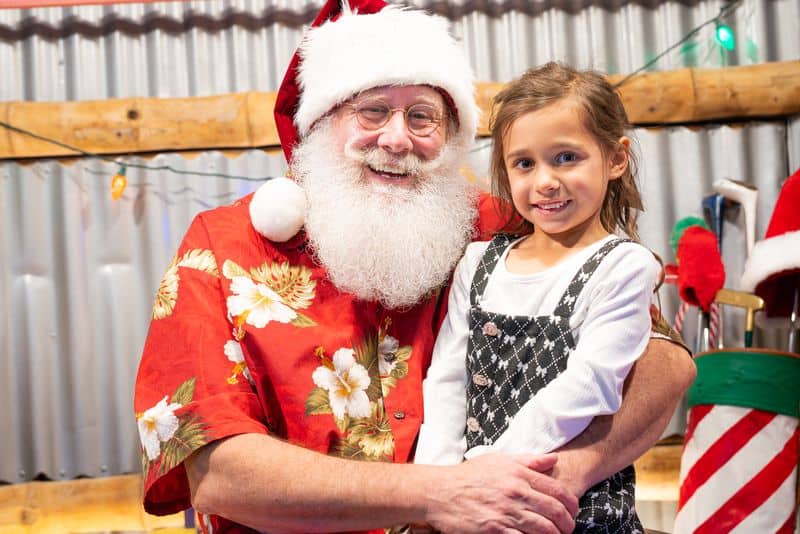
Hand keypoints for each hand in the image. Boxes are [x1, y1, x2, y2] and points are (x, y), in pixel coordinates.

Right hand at [425, 453, 577, 533]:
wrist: (440, 491)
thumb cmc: (469, 475)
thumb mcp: (499, 460)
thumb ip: (529, 460)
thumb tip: (554, 458)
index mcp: (518, 473)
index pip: (557, 490)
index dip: (571, 503)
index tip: (573, 511)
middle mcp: (515, 491)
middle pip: (555, 511)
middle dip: (568, 523)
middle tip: (569, 528)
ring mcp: (506, 511)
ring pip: (544, 528)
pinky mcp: (495, 528)